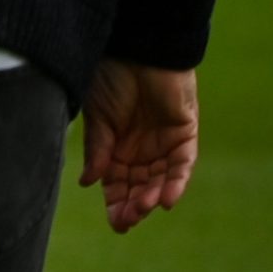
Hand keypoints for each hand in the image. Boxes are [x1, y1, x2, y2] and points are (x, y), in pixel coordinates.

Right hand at [80, 59, 199, 233]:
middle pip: (140, 187)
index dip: (117, 204)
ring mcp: (164, 143)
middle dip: (134, 206)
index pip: (118, 184)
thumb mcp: (97, 116)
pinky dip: (176, 182)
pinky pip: (182, 164)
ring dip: (152, 196)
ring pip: (161, 180)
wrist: (137, 47)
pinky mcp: (184, 134)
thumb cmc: (110, 75)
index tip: (116, 224)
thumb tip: (88, 183)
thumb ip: (98, 149)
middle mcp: (141, 149)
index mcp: (116, 146)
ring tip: (143, 208)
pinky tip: (165, 199)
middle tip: (127, 221)